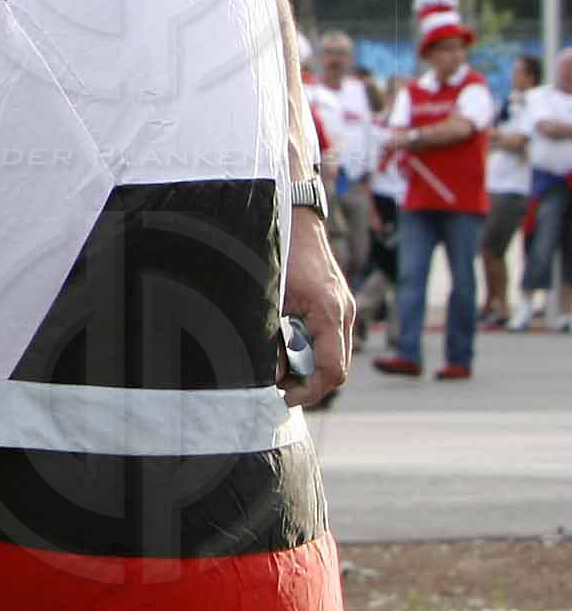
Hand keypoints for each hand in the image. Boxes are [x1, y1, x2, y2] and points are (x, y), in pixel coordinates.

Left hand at [280, 206, 351, 407]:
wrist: (291, 213)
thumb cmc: (275, 251)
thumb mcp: (266, 297)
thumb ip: (268, 336)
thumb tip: (268, 374)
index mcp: (329, 312)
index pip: (333, 370)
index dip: (308, 391)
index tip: (281, 397)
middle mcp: (343, 311)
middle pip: (336, 366)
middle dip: (307, 383)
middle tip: (274, 388)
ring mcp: (342, 305)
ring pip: (332, 352)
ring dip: (307, 365)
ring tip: (275, 368)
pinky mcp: (335, 301)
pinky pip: (328, 336)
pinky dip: (309, 348)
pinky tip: (282, 347)